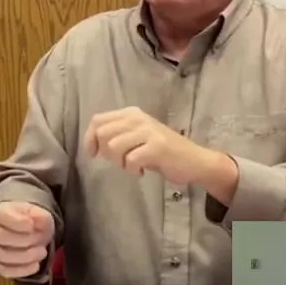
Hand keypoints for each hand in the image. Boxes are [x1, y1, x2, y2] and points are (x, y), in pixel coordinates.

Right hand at [0, 202, 54, 278]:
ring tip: (42, 252)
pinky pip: (4, 271)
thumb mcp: (38, 214)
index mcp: (0, 213)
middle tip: (40, 241)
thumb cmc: (29, 220)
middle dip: (23, 241)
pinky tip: (36, 265)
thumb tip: (39, 219)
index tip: (32, 225)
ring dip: (24, 257)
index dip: (17, 222)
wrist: (26, 231)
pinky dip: (21, 270)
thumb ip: (40, 216)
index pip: (2, 216)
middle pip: (0, 237)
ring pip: (1, 256)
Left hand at [85, 107, 227, 186]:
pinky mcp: (157, 146)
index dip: (90, 138)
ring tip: (132, 165)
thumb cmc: (163, 152)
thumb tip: (93, 142)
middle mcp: (138, 118)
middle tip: (121, 161)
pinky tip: (141, 171)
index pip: (97, 120)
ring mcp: (148, 131)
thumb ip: (117, 134)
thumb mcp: (137, 137)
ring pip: (114, 146)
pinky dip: (132, 169)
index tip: (94, 154)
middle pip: (103, 133)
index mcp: (131, 113)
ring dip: (119, 162)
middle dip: (107, 153)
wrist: (195, 161)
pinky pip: (130, 159)